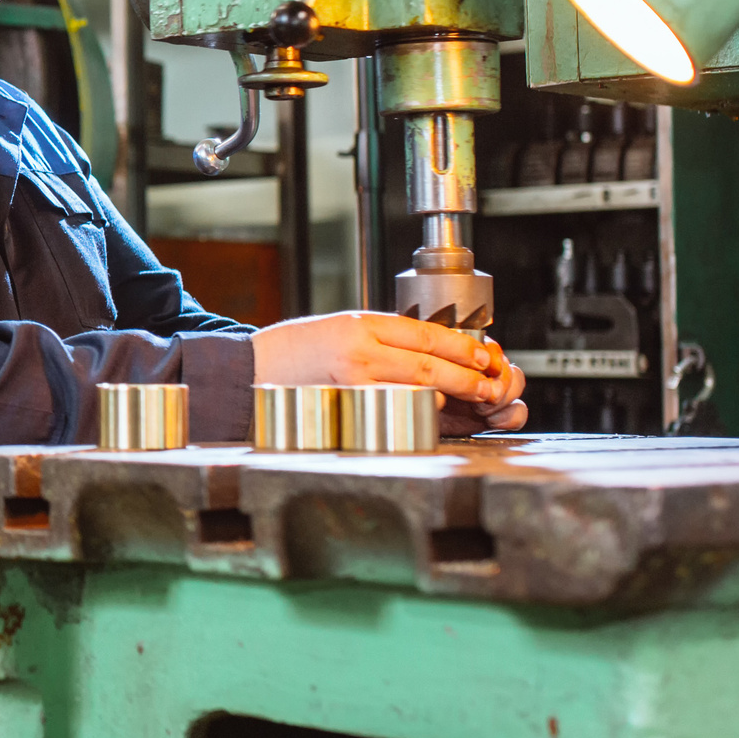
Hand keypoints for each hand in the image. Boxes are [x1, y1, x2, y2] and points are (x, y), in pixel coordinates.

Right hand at [251, 312, 527, 433]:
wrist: (248, 372)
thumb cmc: (293, 350)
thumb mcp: (340, 327)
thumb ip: (382, 337)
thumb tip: (431, 350)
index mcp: (360, 325)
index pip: (426, 333)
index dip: (461, 346)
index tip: (483, 354)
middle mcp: (359, 352)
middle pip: (430, 363)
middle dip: (467, 376)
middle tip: (490, 383)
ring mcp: (354, 383)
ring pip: (419, 389)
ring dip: (452, 396)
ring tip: (473, 399)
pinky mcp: (348, 408)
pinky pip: (395, 410)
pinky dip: (420, 411)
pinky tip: (434, 412)